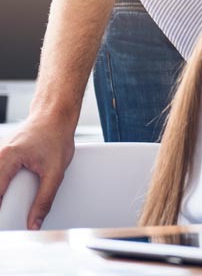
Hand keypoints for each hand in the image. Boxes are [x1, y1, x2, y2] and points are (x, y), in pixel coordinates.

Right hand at [0, 112, 76, 228]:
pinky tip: (7, 193)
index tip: (3, 226)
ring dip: (2, 193)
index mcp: (7, 158)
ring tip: (8, 204)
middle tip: (8, 218)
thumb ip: (45, 200)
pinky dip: (2, 184)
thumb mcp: (56, 172)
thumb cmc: (56, 137)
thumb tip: (34, 223)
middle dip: (1, 202)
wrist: (54, 116)